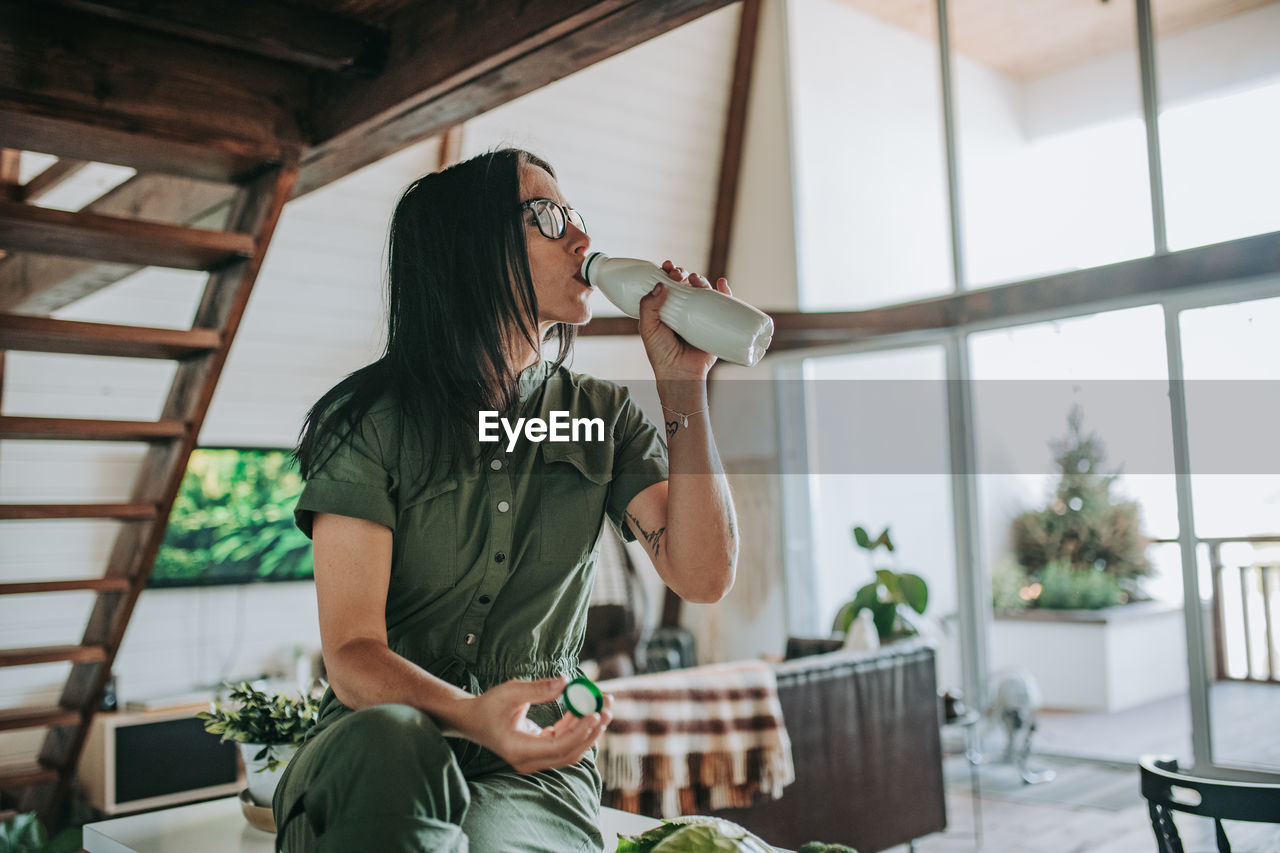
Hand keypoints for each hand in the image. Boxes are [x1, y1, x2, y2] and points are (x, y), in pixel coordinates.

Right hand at [451, 675, 612, 774]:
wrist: (471, 720)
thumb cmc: (488, 705)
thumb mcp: (510, 692)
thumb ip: (538, 689)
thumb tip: (566, 682)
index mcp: (520, 750)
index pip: (558, 747)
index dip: (580, 732)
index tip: (594, 713)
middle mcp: (529, 761)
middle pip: (570, 753)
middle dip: (592, 731)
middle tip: (607, 707)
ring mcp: (535, 759)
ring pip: (570, 750)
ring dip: (588, 730)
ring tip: (603, 705)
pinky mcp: (539, 751)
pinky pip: (564, 743)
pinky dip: (577, 727)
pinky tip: (584, 708)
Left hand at [637, 260, 732, 380]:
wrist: (681, 373)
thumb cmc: (661, 353)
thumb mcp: (648, 328)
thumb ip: (648, 307)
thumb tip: (661, 285)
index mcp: (665, 309)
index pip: (666, 285)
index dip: (667, 272)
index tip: (667, 266)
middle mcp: (682, 310)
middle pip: (685, 284)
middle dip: (683, 273)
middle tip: (680, 274)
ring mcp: (699, 315)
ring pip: (702, 291)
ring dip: (701, 279)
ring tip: (696, 279)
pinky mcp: (715, 322)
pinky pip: (722, 304)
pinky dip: (724, 291)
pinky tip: (721, 283)